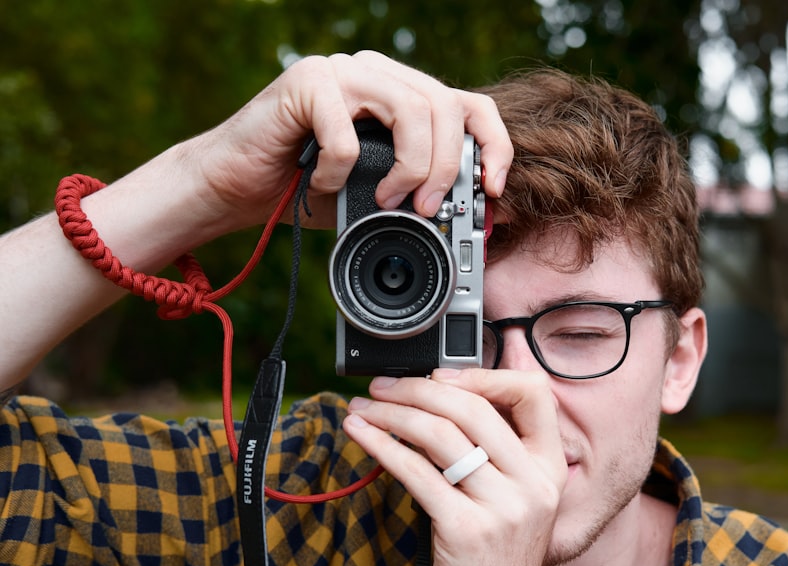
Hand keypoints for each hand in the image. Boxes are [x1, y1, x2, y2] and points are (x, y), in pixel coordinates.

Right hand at [191, 50, 512, 229]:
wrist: (235, 187)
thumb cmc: (307, 189)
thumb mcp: (379, 193)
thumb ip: (423, 190)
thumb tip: (481, 212)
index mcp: (401, 93)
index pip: (468, 104)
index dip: (493, 144)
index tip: (492, 189)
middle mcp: (376, 73)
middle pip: (445, 105)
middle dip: (446, 166)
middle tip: (428, 208)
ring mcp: (341, 71)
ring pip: (409, 108)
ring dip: (409, 166)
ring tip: (387, 199)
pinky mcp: (306, 83)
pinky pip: (346, 133)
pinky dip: (340, 172)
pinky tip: (322, 184)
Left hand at [342, 368, 567, 565]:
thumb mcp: (513, 508)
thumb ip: (495, 459)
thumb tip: (440, 406)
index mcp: (550, 471)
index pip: (533, 393)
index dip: (483, 374)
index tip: (439, 375)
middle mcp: (535, 484)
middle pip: (473, 407)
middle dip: (419, 388)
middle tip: (383, 387)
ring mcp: (504, 507)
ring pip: (441, 433)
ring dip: (393, 413)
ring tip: (365, 408)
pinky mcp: (466, 530)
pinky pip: (416, 471)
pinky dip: (381, 445)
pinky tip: (361, 435)